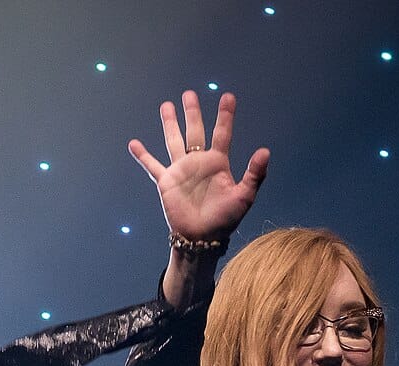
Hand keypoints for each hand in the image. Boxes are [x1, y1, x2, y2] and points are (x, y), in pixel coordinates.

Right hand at [129, 90, 268, 240]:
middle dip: (192, 112)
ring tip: (166, 105)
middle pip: (195, 130)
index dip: (225, 115)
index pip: (222, 133)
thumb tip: (265, 151)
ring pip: (174, 140)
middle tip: (189, 94)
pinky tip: (133, 143)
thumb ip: (254, 174)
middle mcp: (199, 162)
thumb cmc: (226, 219)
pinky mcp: (166, 182)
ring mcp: (182, 170)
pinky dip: (143, 156)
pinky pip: (152, 166)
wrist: (202, 238)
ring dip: (170, 123)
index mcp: (218, 163)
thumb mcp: (244, 196)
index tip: (228, 97)